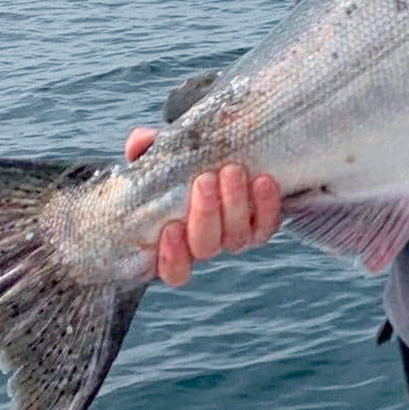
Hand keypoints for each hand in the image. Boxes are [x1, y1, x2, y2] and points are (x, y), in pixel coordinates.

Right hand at [124, 129, 282, 287]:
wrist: (217, 162)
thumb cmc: (176, 170)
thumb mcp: (156, 161)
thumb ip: (144, 151)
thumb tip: (141, 140)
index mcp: (174, 244)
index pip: (173, 270)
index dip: (172, 256)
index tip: (170, 228)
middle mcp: (205, 246)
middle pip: (206, 247)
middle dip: (205, 214)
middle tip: (205, 179)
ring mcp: (234, 237)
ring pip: (237, 237)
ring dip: (235, 203)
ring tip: (232, 170)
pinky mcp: (261, 225)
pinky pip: (267, 224)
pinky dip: (267, 205)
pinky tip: (263, 180)